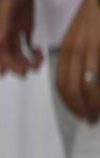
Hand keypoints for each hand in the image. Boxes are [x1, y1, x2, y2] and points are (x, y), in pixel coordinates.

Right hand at [0, 0, 41, 76]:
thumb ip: (1, 21)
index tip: (4, 72)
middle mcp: (0, 21)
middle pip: (2, 50)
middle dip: (12, 63)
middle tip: (25, 72)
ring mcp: (15, 20)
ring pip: (15, 47)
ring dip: (23, 59)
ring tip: (35, 66)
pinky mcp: (29, 18)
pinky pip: (29, 40)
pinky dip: (33, 50)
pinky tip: (40, 54)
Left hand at [58, 0, 99, 121]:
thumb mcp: (87, 37)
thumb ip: (84, 57)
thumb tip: (88, 77)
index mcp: (68, 48)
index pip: (62, 82)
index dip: (70, 101)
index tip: (80, 112)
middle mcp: (74, 49)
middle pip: (69, 88)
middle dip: (78, 108)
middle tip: (89, 120)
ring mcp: (88, 47)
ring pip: (84, 86)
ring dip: (91, 105)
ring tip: (96, 115)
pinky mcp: (99, 46)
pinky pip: (96, 78)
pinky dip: (99, 95)